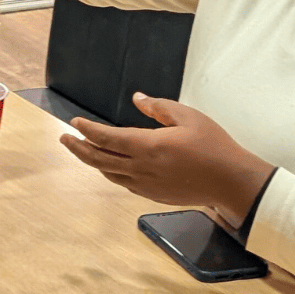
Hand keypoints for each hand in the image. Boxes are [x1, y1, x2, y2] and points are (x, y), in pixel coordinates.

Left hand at [61, 93, 276, 220]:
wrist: (229, 180)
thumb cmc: (213, 146)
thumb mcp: (188, 116)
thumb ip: (159, 107)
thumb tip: (138, 98)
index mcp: (148, 146)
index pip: (106, 138)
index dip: (86, 130)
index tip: (75, 122)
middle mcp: (141, 168)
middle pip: (98, 159)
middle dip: (78, 148)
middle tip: (65, 139)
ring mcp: (146, 185)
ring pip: (109, 174)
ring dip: (93, 162)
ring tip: (85, 151)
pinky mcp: (154, 195)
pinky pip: (124, 184)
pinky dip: (111, 173)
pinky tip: (112, 168)